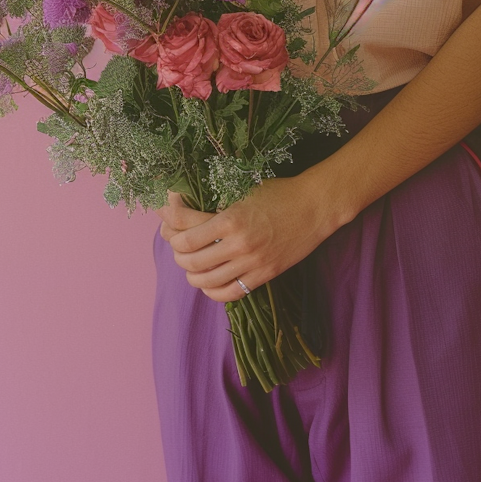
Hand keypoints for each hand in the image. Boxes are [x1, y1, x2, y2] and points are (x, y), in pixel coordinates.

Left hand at [160, 174, 343, 302]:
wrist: (315, 207)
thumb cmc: (279, 193)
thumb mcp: (242, 188)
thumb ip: (214, 201)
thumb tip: (181, 207)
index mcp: (230, 218)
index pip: (182, 228)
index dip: (167, 219)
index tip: (166, 213)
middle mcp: (238, 244)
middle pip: (188, 258)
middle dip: (175, 250)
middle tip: (176, 240)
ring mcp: (251, 263)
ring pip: (204, 279)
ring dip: (190, 272)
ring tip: (190, 262)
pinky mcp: (263, 276)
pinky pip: (228, 293)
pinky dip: (211, 290)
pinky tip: (208, 281)